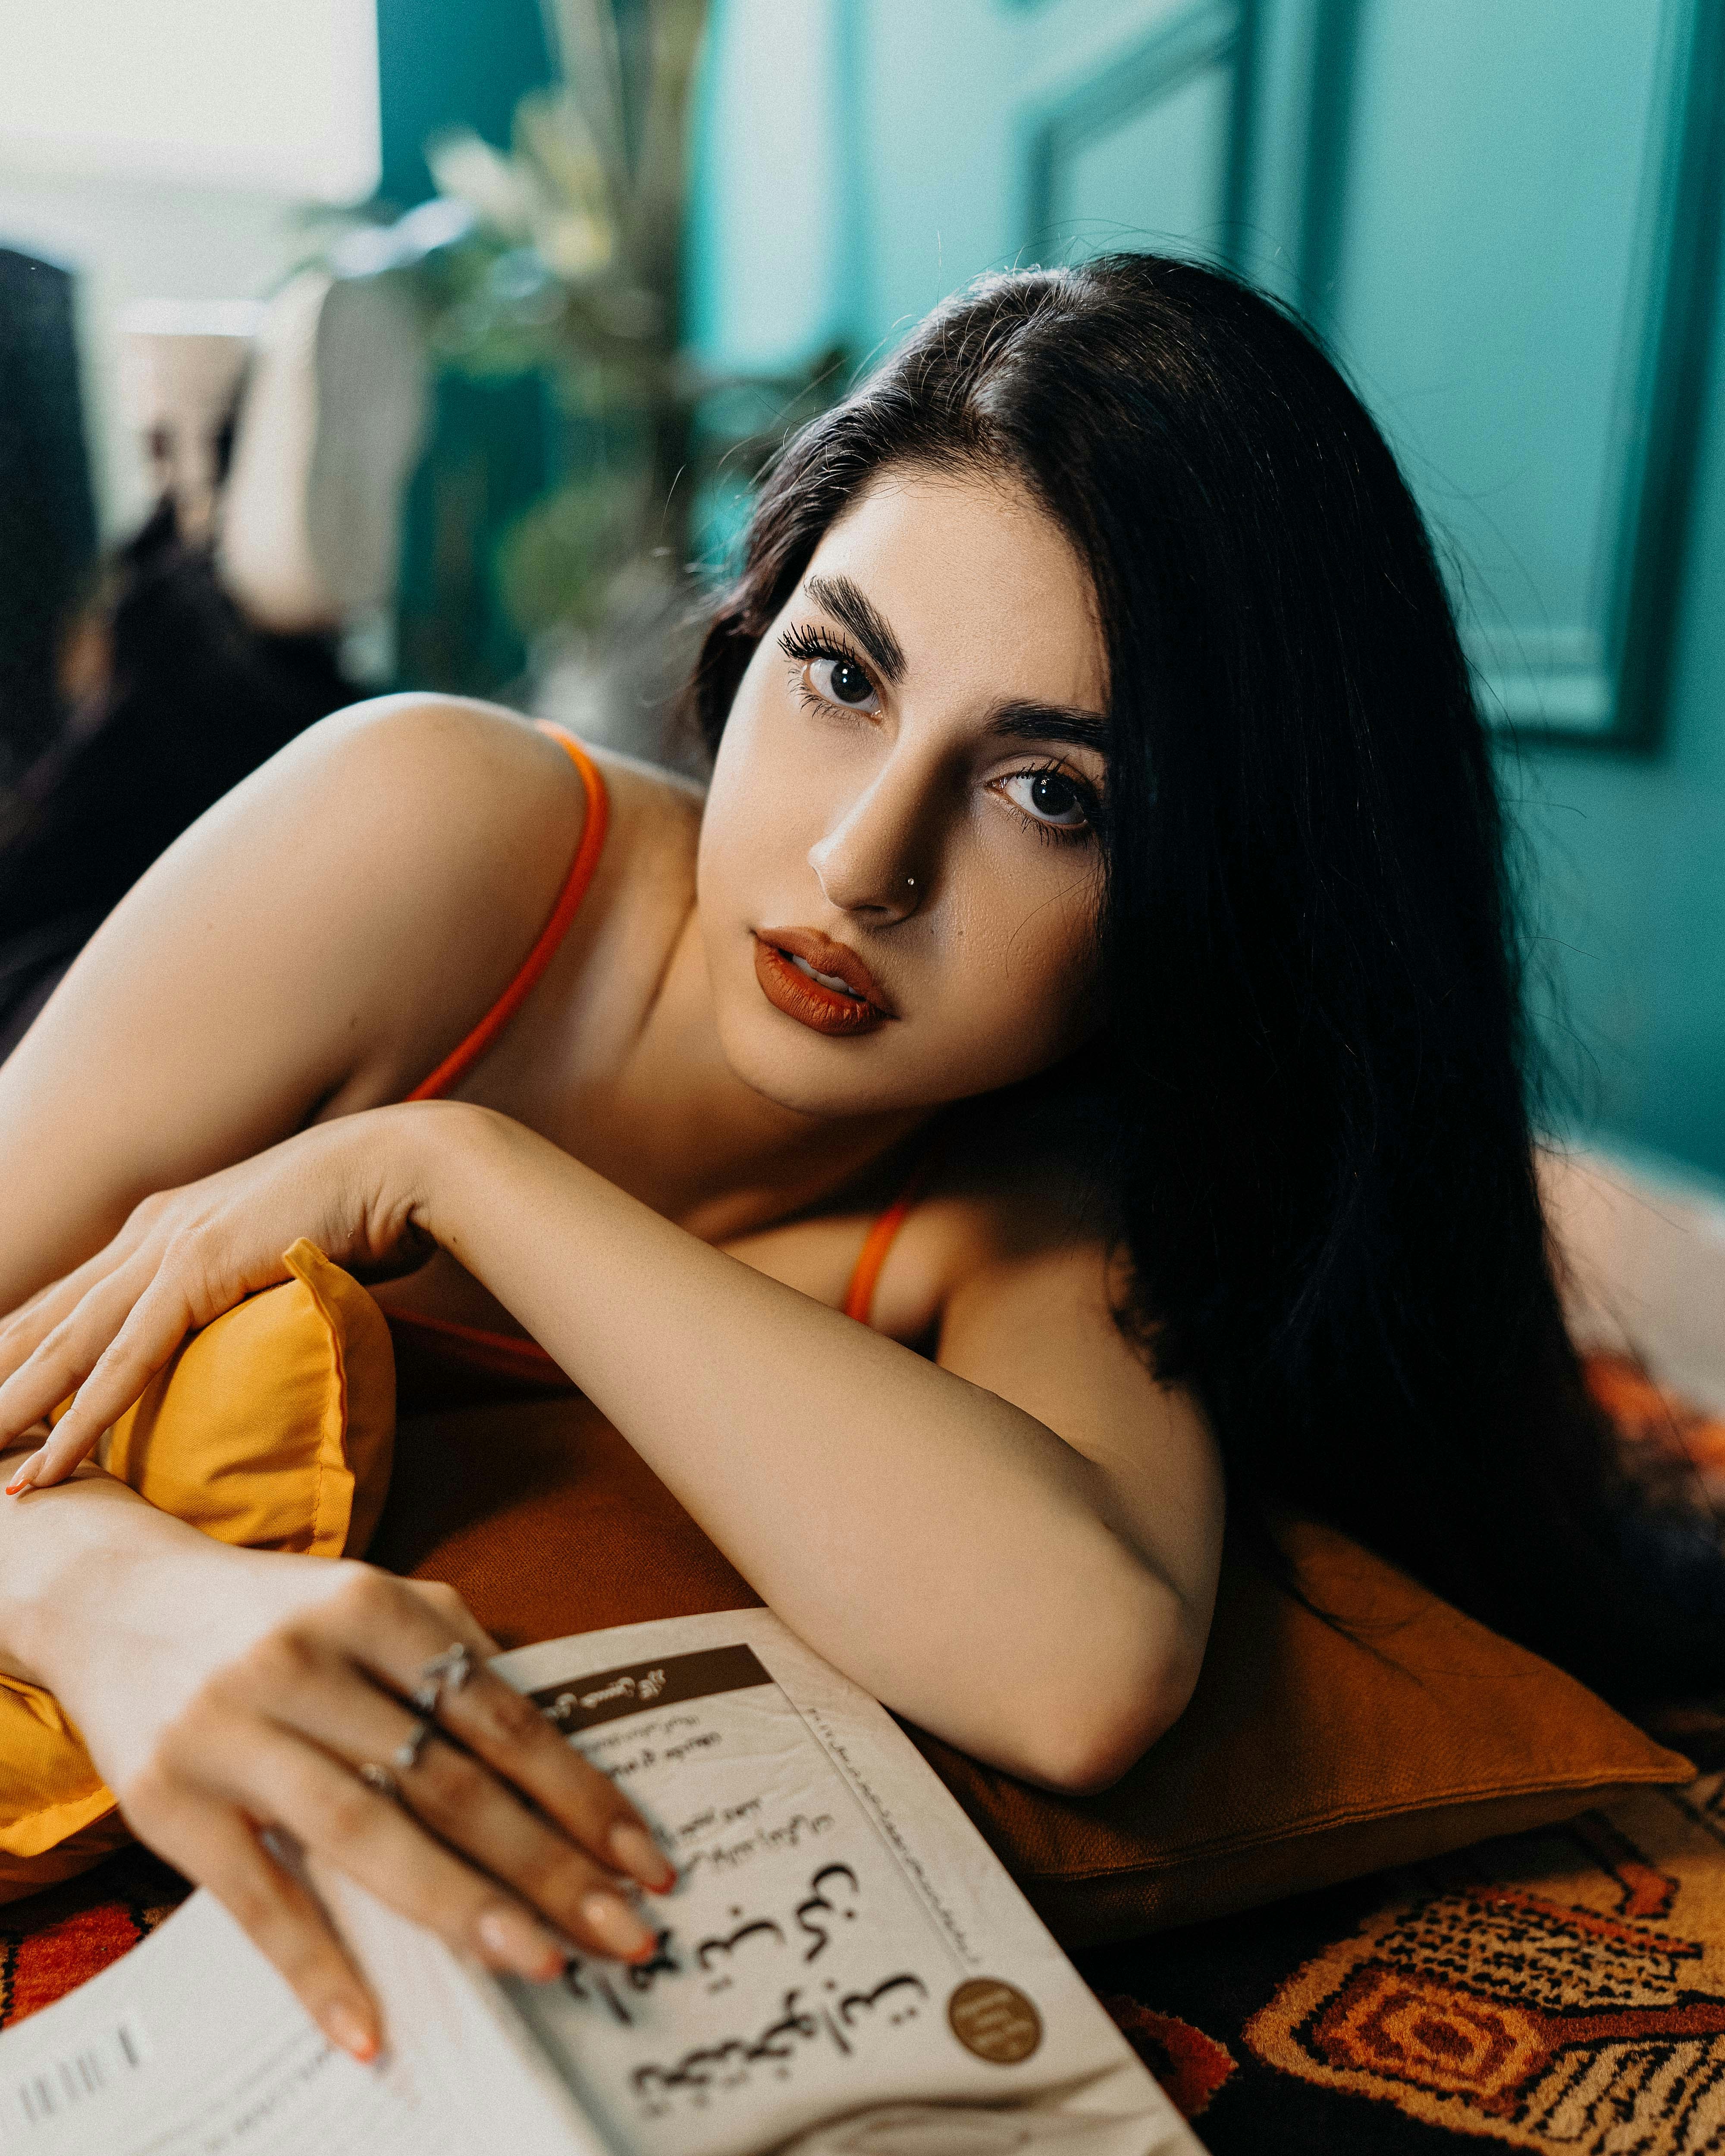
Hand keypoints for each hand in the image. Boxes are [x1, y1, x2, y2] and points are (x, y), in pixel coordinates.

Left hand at [0, 1105, 441, 1489]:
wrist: (405, 1165)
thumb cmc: (363, 1211)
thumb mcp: (281, 1250)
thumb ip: (246, 1281)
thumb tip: (250, 1317)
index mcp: (165, 1226)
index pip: (67, 1302)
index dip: (16, 1353)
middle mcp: (150, 1232)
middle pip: (43, 1321)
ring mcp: (169, 1246)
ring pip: (64, 1344)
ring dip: (8, 1410)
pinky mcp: (200, 1268)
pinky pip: (126, 1358)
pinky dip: (80, 1417)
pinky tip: (46, 1464)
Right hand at [43, 1512, 675, 2061]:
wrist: (116, 1599)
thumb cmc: (274, 1613)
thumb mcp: (369, 1600)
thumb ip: (455, 1653)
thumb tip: (553, 1741)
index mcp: (371, 1606)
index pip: (498, 1714)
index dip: (577, 1789)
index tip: (641, 1856)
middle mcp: (304, 1663)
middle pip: (447, 1780)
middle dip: (546, 1863)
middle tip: (622, 1929)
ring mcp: (234, 1732)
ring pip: (365, 1834)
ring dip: (460, 1907)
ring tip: (540, 1962)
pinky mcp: (170, 1799)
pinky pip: (257, 1897)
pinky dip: (316, 1966)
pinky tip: (369, 2025)